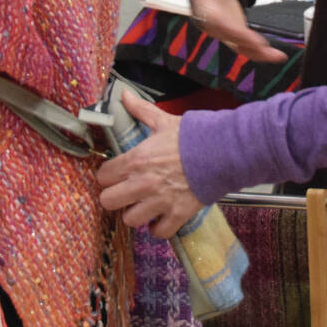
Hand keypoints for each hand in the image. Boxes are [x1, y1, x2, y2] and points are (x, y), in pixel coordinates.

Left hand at [97, 91, 202, 237]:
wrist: (223, 151)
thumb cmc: (192, 136)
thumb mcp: (163, 120)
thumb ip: (140, 110)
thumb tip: (123, 94)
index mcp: (136, 159)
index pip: (103, 176)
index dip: (108, 175)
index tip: (116, 174)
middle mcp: (143, 183)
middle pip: (108, 202)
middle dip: (115, 197)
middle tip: (126, 192)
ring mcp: (160, 201)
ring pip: (130, 220)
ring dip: (135, 214)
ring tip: (144, 206)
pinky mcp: (178, 214)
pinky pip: (159, 233)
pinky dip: (158, 228)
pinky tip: (160, 218)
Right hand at [174, 0, 285, 63]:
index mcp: (206, 13)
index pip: (217, 24)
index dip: (230, 30)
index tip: (244, 35)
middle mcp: (216, 28)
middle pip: (231, 38)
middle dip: (246, 43)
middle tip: (262, 46)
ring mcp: (228, 35)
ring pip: (242, 48)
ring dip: (258, 53)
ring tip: (276, 56)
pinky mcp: (238, 39)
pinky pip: (250, 49)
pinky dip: (264, 55)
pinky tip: (278, 56)